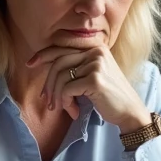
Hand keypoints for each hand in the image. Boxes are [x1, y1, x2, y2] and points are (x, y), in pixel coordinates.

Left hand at [27, 44, 149, 129]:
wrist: (130, 112)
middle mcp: (96, 53)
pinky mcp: (95, 80)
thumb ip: (75, 69)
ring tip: (61, 109)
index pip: (63, 48)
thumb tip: (46, 69)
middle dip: (48, 84)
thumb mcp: (92, 77)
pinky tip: (74, 112)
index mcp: (95, 49)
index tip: (30, 64)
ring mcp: (96, 65)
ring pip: (61, 78)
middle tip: (47, 100)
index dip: (44, 55)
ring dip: (57, 97)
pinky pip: (67, 89)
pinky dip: (66, 102)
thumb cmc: (109, 97)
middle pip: (59, 63)